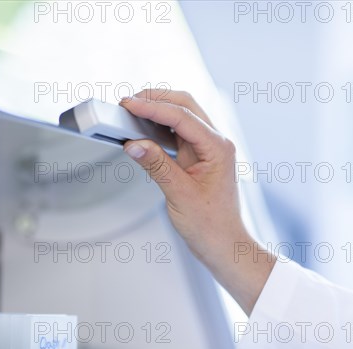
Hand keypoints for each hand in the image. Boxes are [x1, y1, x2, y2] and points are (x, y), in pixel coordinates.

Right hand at [120, 89, 274, 313]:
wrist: (224, 245)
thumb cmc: (212, 226)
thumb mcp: (179, 194)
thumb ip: (156, 165)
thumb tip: (134, 143)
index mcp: (218, 147)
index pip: (182, 116)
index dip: (152, 107)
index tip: (129, 104)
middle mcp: (215, 143)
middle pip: (185, 105)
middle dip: (156, 99)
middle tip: (128, 102)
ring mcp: (207, 149)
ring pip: (182, 116)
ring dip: (158, 110)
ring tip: (132, 112)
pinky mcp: (198, 157)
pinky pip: (177, 133)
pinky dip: (159, 127)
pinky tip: (144, 130)